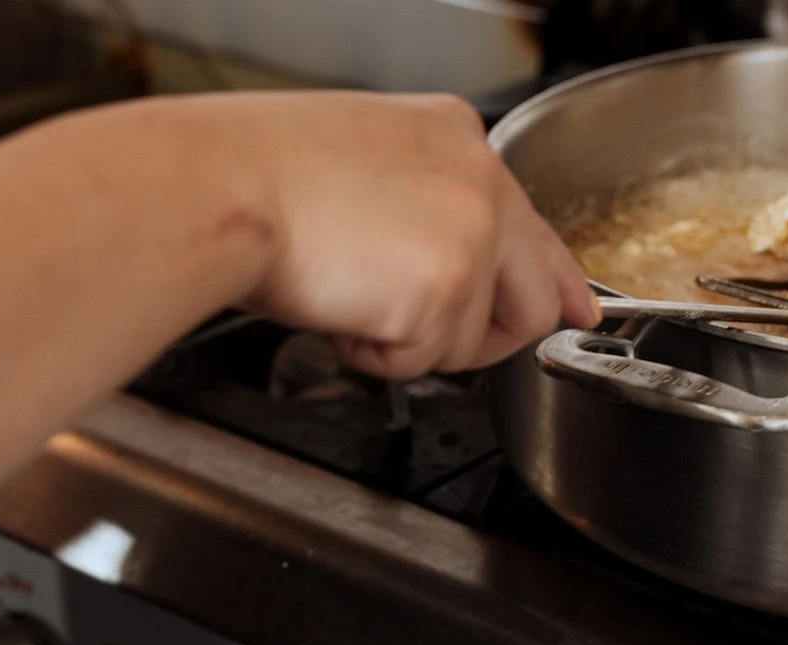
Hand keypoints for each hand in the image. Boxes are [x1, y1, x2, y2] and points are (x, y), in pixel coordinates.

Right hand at [214, 91, 599, 378]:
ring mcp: (470, 234)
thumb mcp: (364, 164)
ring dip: (409, 340)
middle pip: (534, 297)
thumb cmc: (256, 176)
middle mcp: (479, 181)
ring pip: (472, 340)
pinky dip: (376, 354)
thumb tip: (465, 264)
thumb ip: (428, 208)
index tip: (575, 309)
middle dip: (487, 337)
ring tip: (348, 295)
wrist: (212, 185)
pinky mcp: (446, 288)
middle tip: (425, 335)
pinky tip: (338, 308)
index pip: (533, 228)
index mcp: (457, 140)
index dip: (557, 281)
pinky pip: (424, 360)